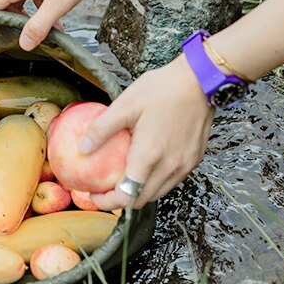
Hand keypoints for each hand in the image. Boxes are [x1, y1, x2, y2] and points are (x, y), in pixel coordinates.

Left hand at [87, 55, 214, 209]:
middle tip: (102, 188)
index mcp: (150, 156)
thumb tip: (82, 149)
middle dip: (120, 200)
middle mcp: (170, 167)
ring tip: (120, 179)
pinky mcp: (194, 159)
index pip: (127, 196)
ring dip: (138, 192)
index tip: (93, 194)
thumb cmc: (162, 90)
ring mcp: (185, 165)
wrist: (200, 81)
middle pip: (142, 199)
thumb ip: (102, 129)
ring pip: (158, 192)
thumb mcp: (125, 105)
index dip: (107, 201)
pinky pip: (171, 180)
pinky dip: (154, 181)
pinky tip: (143, 166)